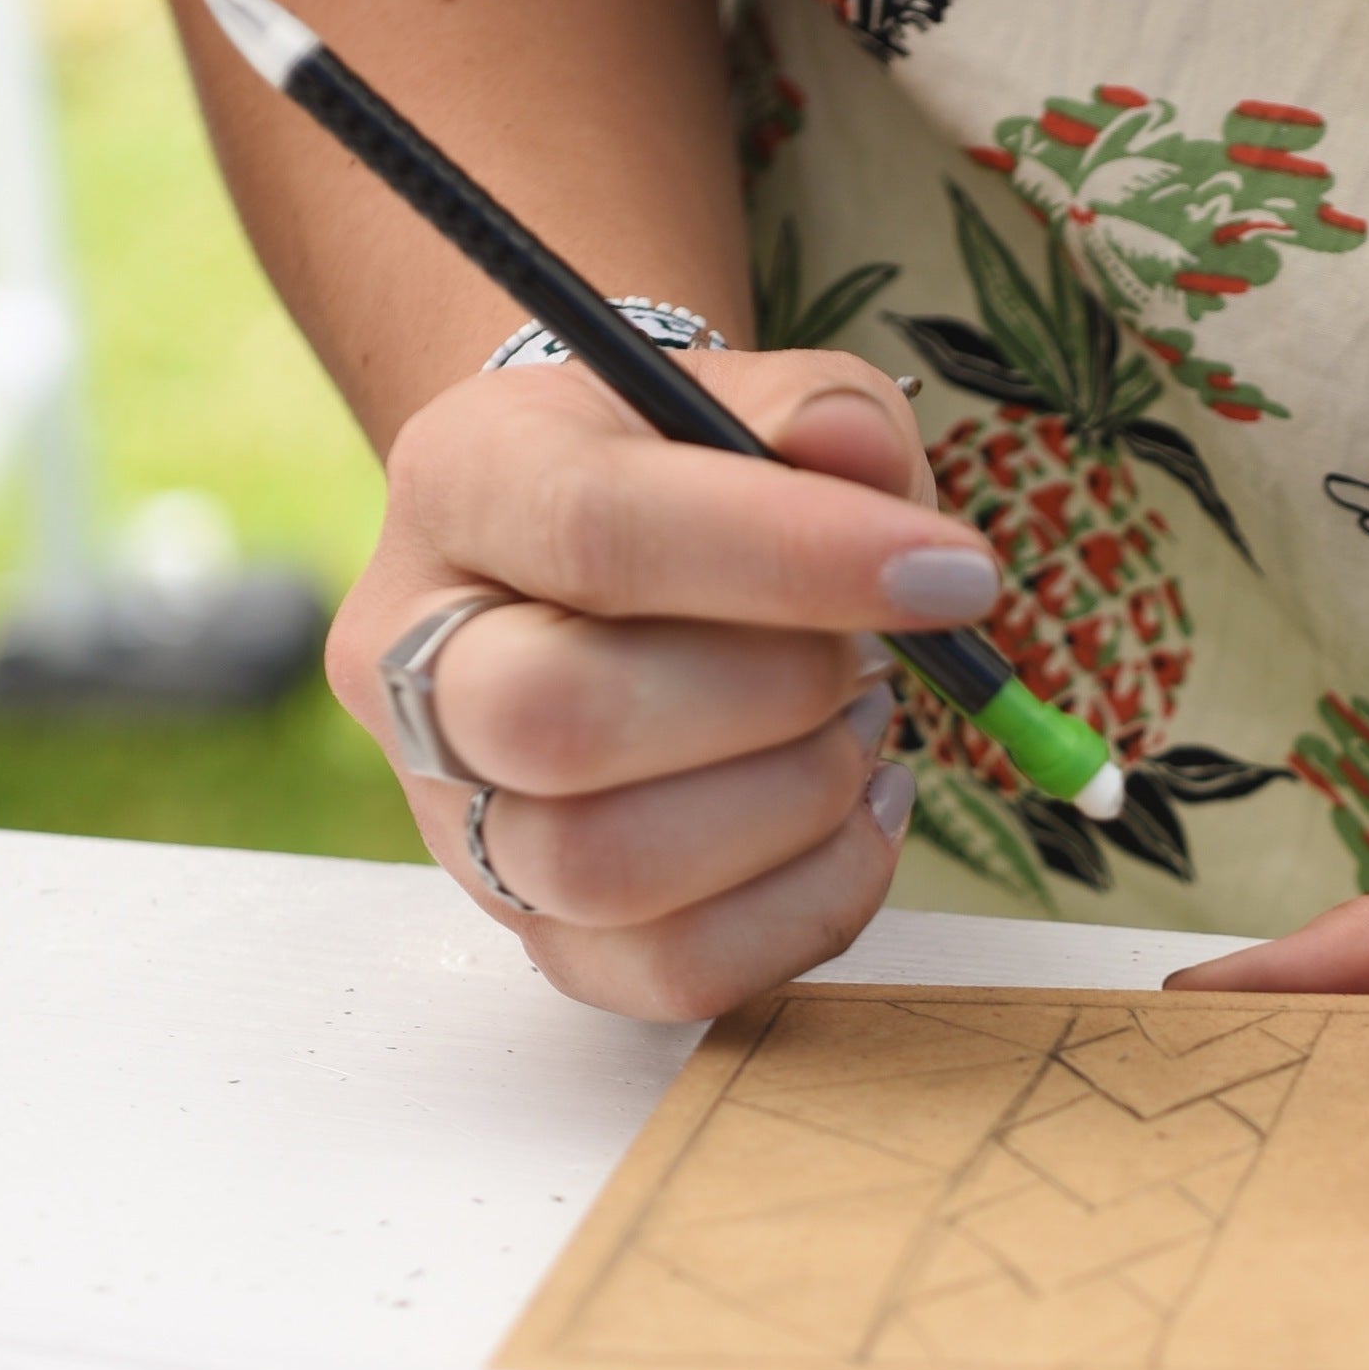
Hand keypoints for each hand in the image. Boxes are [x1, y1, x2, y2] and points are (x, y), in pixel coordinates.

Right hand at [329, 345, 986, 1016]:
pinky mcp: (533, 927)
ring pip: (603, 869)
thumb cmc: (684, 475)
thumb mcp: (748, 395)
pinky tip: (853, 816)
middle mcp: (415, 659)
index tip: (952, 576)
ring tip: (855, 732)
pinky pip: (671, 974)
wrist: (597, 559)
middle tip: (863, 660)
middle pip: (557, 722)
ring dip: (793, 807)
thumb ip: (821, 410)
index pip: (594, 531)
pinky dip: (808, 905)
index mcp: (458, 483)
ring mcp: (457, 813)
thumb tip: (865, 459)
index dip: (790, 558)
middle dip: (771, 697)